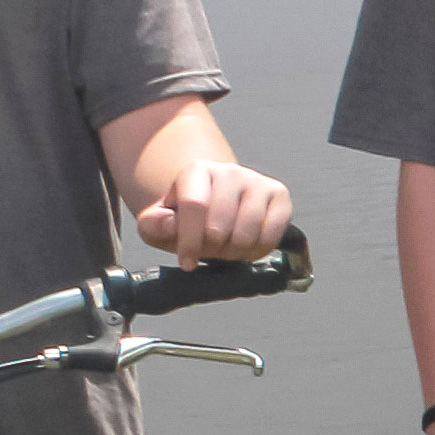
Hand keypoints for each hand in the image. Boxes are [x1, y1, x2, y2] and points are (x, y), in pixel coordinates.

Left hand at [136, 159, 291, 265]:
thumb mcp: (161, 222)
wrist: (219, 205)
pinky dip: (258, 251)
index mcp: (197, 171)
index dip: (189, 240)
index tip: (187, 263)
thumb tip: (169, 224)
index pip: (195, 206)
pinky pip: (271, 235)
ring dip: (234, 253)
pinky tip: (247, 248)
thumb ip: (155, 224)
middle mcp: (230, 171)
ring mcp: (258, 182)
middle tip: (208, 251)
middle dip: (211, 250)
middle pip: (220, 226)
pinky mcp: (279, 195)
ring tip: (226, 249)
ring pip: (247, 234)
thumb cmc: (188, 218)